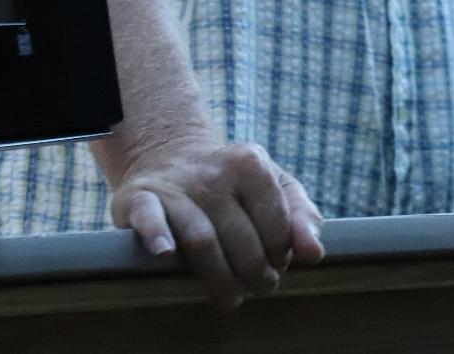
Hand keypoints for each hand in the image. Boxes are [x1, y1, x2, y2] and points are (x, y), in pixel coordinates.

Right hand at [110, 138, 324, 311]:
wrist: (170, 155)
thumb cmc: (232, 183)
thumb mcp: (272, 185)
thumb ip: (300, 215)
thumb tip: (313, 254)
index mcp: (250, 162)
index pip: (276, 221)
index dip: (280, 253)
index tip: (276, 263)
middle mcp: (213, 169)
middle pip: (240, 239)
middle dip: (254, 274)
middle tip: (256, 287)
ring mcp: (176, 184)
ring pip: (201, 240)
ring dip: (219, 279)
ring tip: (230, 297)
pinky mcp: (140, 197)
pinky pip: (149, 216)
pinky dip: (157, 235)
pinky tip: (166, 255)